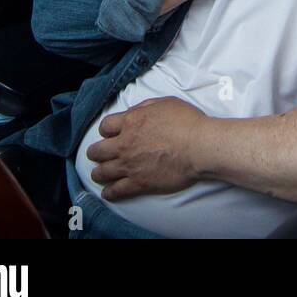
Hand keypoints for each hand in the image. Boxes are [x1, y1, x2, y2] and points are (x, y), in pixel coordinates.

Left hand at [86, 97, 205, 200]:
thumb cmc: (188, 122)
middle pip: (96, 151)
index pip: (105, 126)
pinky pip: (115, 191)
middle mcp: (124, 144)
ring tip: (102, 174)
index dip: (107, 131)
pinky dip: (109, 192)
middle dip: (96, 152)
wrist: (200, 146)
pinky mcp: (138, 183)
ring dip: (99, 172)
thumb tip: (133, 112)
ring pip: (101, 172)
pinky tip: (109, 192)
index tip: (112, 135)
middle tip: (101, 155)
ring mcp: (129, 165)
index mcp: (131, 122)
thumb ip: (145, 107)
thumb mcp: (166, 103)